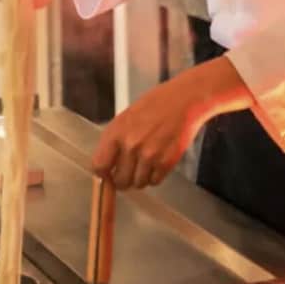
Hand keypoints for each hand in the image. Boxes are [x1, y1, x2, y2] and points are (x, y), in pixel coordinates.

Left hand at [92, 57, 254, 189]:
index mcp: (116, 132)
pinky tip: (160, 160)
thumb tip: (106, 163)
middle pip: (120, 181)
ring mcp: (149, 155)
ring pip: (138, 183)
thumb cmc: (157, 104)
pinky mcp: (166, 162)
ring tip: (149, 161)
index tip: (108, 175)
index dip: (104, 174)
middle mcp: (130, 146)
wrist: (184, 100)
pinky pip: (155, 181)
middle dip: (124, 179)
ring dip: (142, 177)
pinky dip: (156, 176)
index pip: (99, 166)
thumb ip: (116, 139)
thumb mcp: (128, 116)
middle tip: (131, 171)